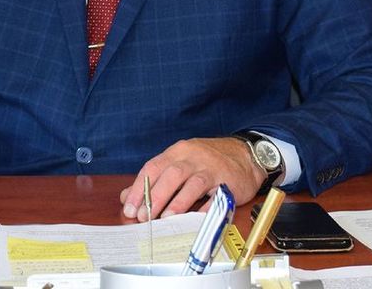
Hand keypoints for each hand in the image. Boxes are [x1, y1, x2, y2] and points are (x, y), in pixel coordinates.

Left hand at [119, 137, 263, 219]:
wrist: (244, 154)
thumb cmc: (207, 160)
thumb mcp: (179, 162)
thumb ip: (155, 178)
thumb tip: (127, 196)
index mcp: (178, 151)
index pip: (153, 167)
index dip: (139, 187)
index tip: (129, 207)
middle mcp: (193, 157)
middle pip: (171, 174)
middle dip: (155, 196)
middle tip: (144, 216)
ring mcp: (211, 168)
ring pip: (192, 183)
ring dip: (178, 202)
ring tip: (165, 218)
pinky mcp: (228, 182)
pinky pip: (215, 196)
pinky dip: (205, 208)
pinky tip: (195, 220)